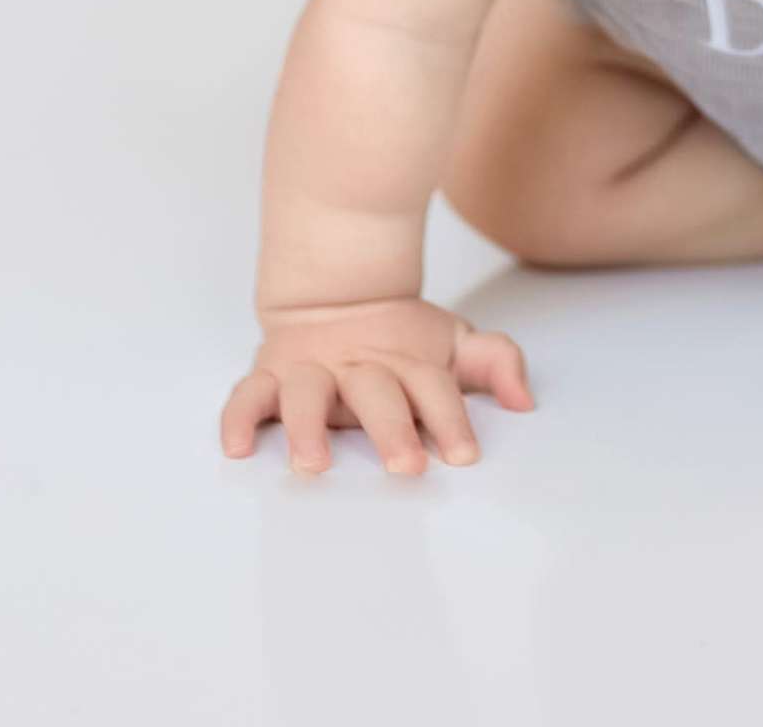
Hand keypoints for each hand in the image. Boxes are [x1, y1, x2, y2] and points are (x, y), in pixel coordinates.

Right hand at [219, 298, 533, 476]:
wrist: (336, 295)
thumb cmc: (400, 339)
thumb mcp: (453, 341)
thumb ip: (493, 362)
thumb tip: (524, 400)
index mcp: (405, 360)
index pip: (433, 387)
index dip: (450, 420)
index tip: (465, 455)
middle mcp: (357, 365)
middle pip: (375, 393)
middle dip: (390, 429)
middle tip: (406, 466)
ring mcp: (311, 369)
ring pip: (305, 394)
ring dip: (307, 428)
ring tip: (312, 465)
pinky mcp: (270, 374)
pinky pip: (247, 395)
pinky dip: (238, 419)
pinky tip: (239, 449)